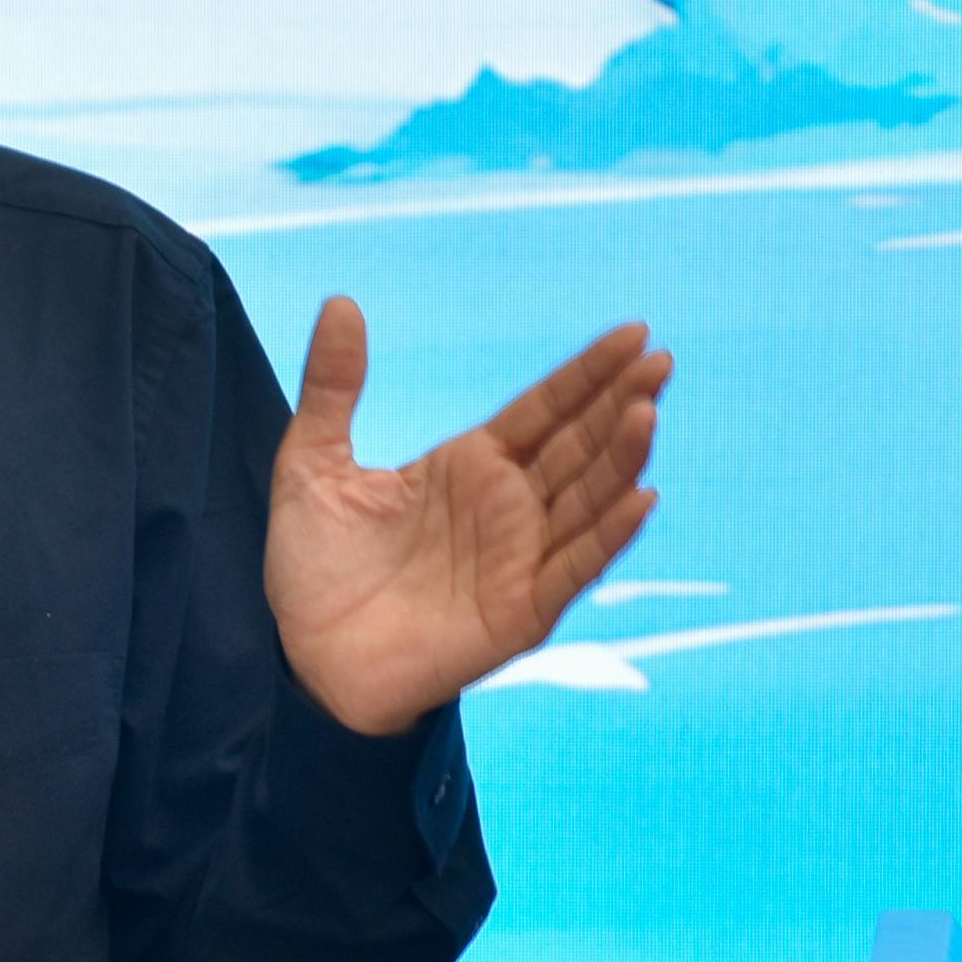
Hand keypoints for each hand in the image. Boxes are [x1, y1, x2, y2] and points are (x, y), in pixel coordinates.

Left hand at [267, 302, 669, 735]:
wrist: (301, 659)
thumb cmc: (313, 567)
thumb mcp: (312, 464)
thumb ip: (333, 387)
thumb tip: (341, 302)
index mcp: (470, 466)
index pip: (545, 409)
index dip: (587, 373)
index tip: (634, 332)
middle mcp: (507, 508)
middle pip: (578, 445)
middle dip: (619, 403)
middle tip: (660, 358)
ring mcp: (519, 560)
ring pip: (586, 501)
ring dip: (620, 460)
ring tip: (647, 412)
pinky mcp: (518, 613)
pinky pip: (573, 570)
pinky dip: (607, 538)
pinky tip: (639, 499)